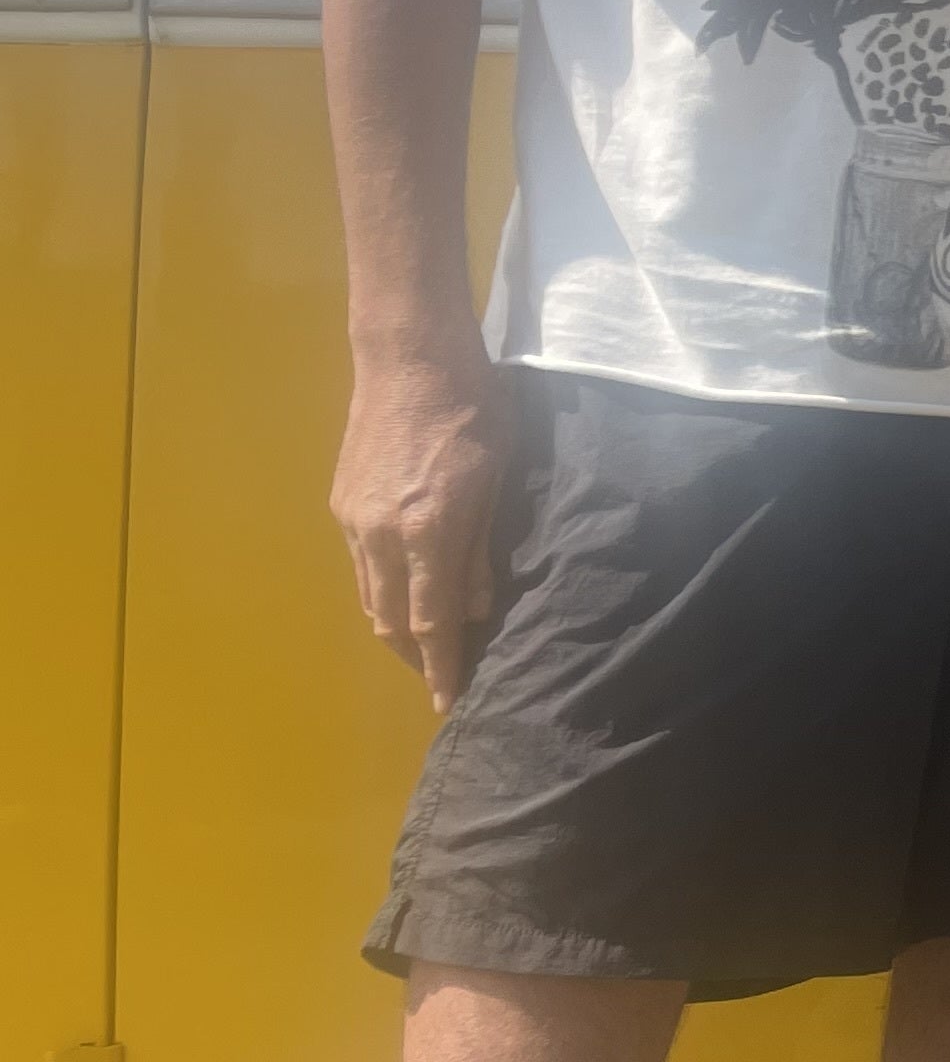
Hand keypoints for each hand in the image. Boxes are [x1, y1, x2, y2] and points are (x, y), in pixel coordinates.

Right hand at [332, 338, 508, 711]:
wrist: (410, 358)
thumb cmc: (473, 411)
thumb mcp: (496, 481)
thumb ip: (480, 550)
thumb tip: (474, 610)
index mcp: (426, 531)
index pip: (432, 621)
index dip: (440, 667)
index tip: (448, 702)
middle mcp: (379, 534)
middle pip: (390, 620)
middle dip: (415, 656)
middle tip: (443, 677)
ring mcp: (353, 518)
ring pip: (369, 595)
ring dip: (395, 627)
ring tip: (426, 646)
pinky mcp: (341, 502)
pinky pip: (361, 565)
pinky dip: (382, 591)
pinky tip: (406, 592)